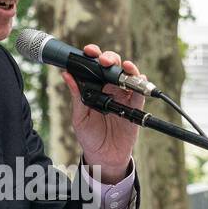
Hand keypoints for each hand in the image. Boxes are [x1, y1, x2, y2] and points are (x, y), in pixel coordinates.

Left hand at [59, 44, 145, 182]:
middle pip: (113, 66)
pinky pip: (139, 93)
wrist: (103, 157)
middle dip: (110, 58)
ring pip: (128, 75)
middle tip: (104, 60)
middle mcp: (110, 89)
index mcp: (95, 88)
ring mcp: (123, 97)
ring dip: (127, 67)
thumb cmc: (89, 136)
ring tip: (123, 66)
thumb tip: (66, 75)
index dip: (93, 55)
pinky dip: (140, 84)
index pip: (94, 67)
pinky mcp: (134, 107)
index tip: (88, 51)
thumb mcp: (79, 116)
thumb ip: (77, 96)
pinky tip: (137, 79)